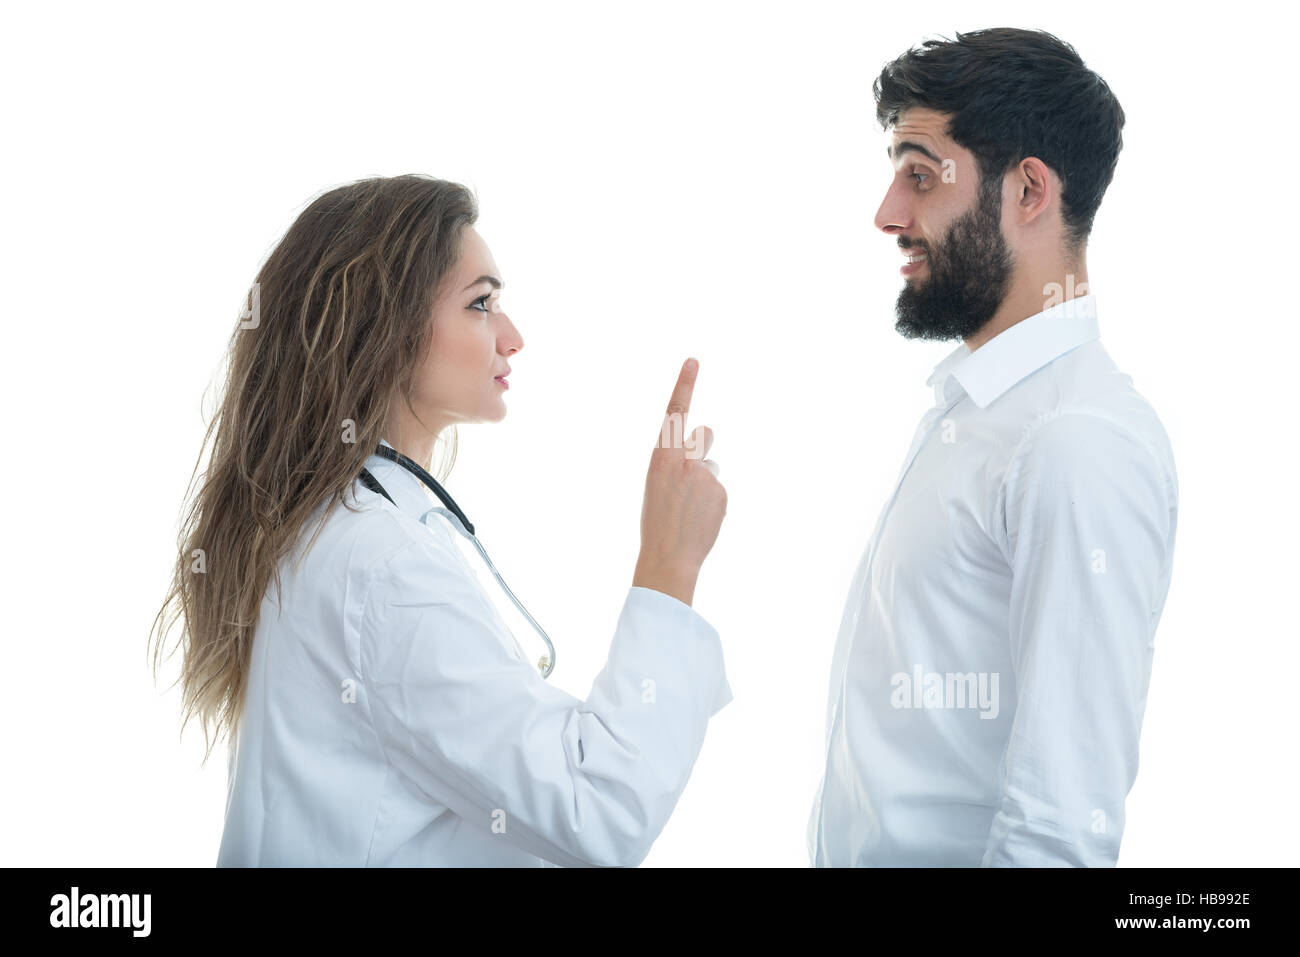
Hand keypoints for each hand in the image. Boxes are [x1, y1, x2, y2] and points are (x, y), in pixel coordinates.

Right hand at [632, 358, 726, 605]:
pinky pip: (718, 490)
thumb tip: (705, 454)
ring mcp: (705, 477)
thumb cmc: (656, 521)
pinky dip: (711, 503)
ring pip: (711, 469)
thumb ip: (677, 462)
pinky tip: (700, 520)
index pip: (674, 413)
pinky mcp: (721, 493)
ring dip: (704, 482)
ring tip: (690, 508)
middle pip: (705, 435)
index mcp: (661, 457)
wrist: (668, 558)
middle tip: (691, 471)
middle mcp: (684, 461)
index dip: (684, 385)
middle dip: (703, 445)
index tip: (693, 362)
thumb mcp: (657, 484)